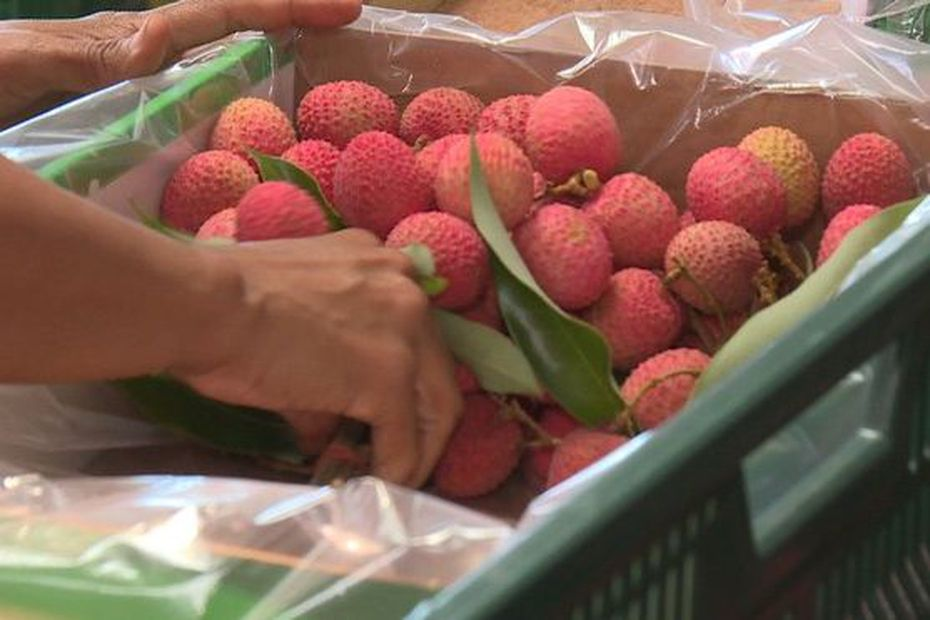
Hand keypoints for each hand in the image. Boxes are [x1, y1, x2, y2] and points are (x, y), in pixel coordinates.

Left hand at [0, 0, 361, 126]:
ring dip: (276, 68)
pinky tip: (262, 148)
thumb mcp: (29, 63)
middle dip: (294, 25)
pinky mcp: (136, 132)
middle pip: (234, 35)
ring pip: (224, 76)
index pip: (219, 17)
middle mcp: (147, 64)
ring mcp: (145, 97)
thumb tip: (160, 40)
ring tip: (328, 79)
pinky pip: (201, 122)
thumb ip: (88, 52)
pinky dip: (241, 121)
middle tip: (352, 29)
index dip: (281, 10)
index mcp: (130, 42)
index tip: (342, 8)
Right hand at [173, 230, 462, 486]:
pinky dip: (396, 470)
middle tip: (398, 453)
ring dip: (419, 451)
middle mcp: (407, 289)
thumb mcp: (293, 313)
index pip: (417, 333)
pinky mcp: (391, 378)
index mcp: (382, 264)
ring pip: (438, 407)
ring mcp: (406, 333)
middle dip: (422, 420)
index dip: (408, 380)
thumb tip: (328, 430)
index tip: (389, 413)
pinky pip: (405, 441)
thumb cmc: (224, 303)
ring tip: (391, 479)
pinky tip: (376, 487)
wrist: (203, 305)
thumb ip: (326, 361)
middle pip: (438, 370)